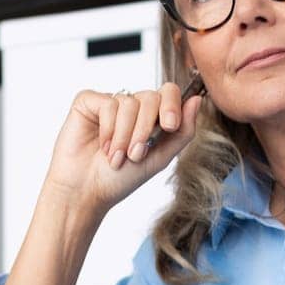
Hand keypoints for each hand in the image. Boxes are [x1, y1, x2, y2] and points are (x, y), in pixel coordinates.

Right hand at [43, 82, 203, 217]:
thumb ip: (182, 131)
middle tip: (136, 154)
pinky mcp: (88, 102)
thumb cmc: (119, 179)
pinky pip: (107, 103)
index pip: (169, 93)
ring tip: (116, 157)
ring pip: (129, 102)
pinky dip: (108, 129)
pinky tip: (102, 145)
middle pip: (151, 97)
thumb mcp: (160, 158)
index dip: (171, 105)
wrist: (87, 192)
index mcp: (151, 117)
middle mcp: (131, 106)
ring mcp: (109, 102)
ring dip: (125, 135)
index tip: (168, 126)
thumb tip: (197, 100)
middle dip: (146, 128)